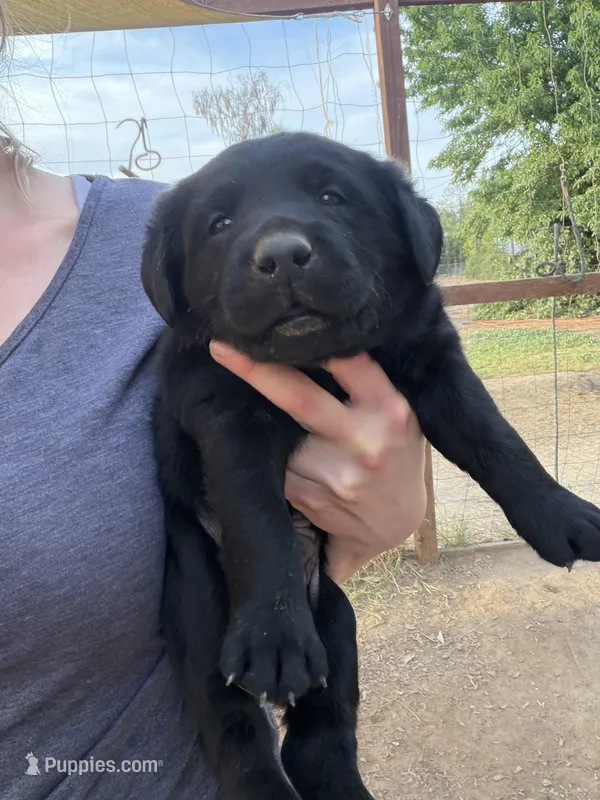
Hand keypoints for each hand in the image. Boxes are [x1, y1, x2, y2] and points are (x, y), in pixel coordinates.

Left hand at [209, 343, 426, 583]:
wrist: (396, 523)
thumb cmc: (395, 452)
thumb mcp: (400, 412)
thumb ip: (367, 383)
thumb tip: (314, 343)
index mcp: (388, 410)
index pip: (347, 363)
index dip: (310, 341)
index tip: (275, 323)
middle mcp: (363, 441)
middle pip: (298, 398)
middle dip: (255, 371)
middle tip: (221, 348)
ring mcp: (335, 475)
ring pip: (279, 436)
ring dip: (266, 423)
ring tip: (272, 419)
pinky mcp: (310, 499)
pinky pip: (275, 465)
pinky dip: (270, 453)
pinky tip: (281, 452)